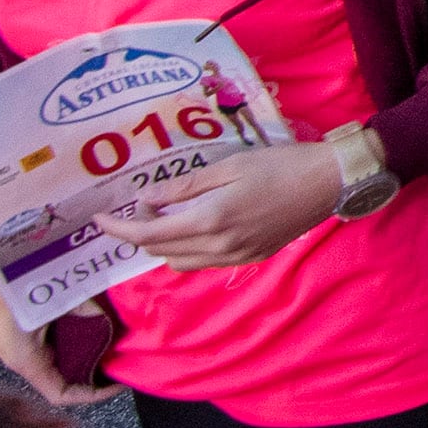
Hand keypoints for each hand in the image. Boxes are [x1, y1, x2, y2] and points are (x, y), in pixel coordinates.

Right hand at [0, 267, 119, 406]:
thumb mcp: (42, 304)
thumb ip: (77, 308)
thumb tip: (103, 315)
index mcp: (29, 362)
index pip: (64, 394)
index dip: (93, 393)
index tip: (117, 382)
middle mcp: (29, 360)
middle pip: (69, 374)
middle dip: (96, 366)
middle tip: (123, 353)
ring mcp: (28, 346)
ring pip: (66, 354)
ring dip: (89, 346)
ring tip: (116, 334)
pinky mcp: (28, 331)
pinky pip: (59, 336)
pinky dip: (78, 329)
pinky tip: (95, 315)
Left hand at [99, 140, 344, 269]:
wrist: (328, 183)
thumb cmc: (280, 164)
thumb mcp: (229, 166)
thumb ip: (184, 187)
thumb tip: (146, 198)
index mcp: (210, 220)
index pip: (148, 235)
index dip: (119, 229)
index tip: (100, 220)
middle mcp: (219, 247)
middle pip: (161, 251)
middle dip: (143, 231)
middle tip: (147, 203)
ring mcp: (236, 257)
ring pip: (181, 262)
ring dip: (166, 243)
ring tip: (171, 214)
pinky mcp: (250, 258)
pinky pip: (206, 261)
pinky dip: (191, 247)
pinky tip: (200, 223)